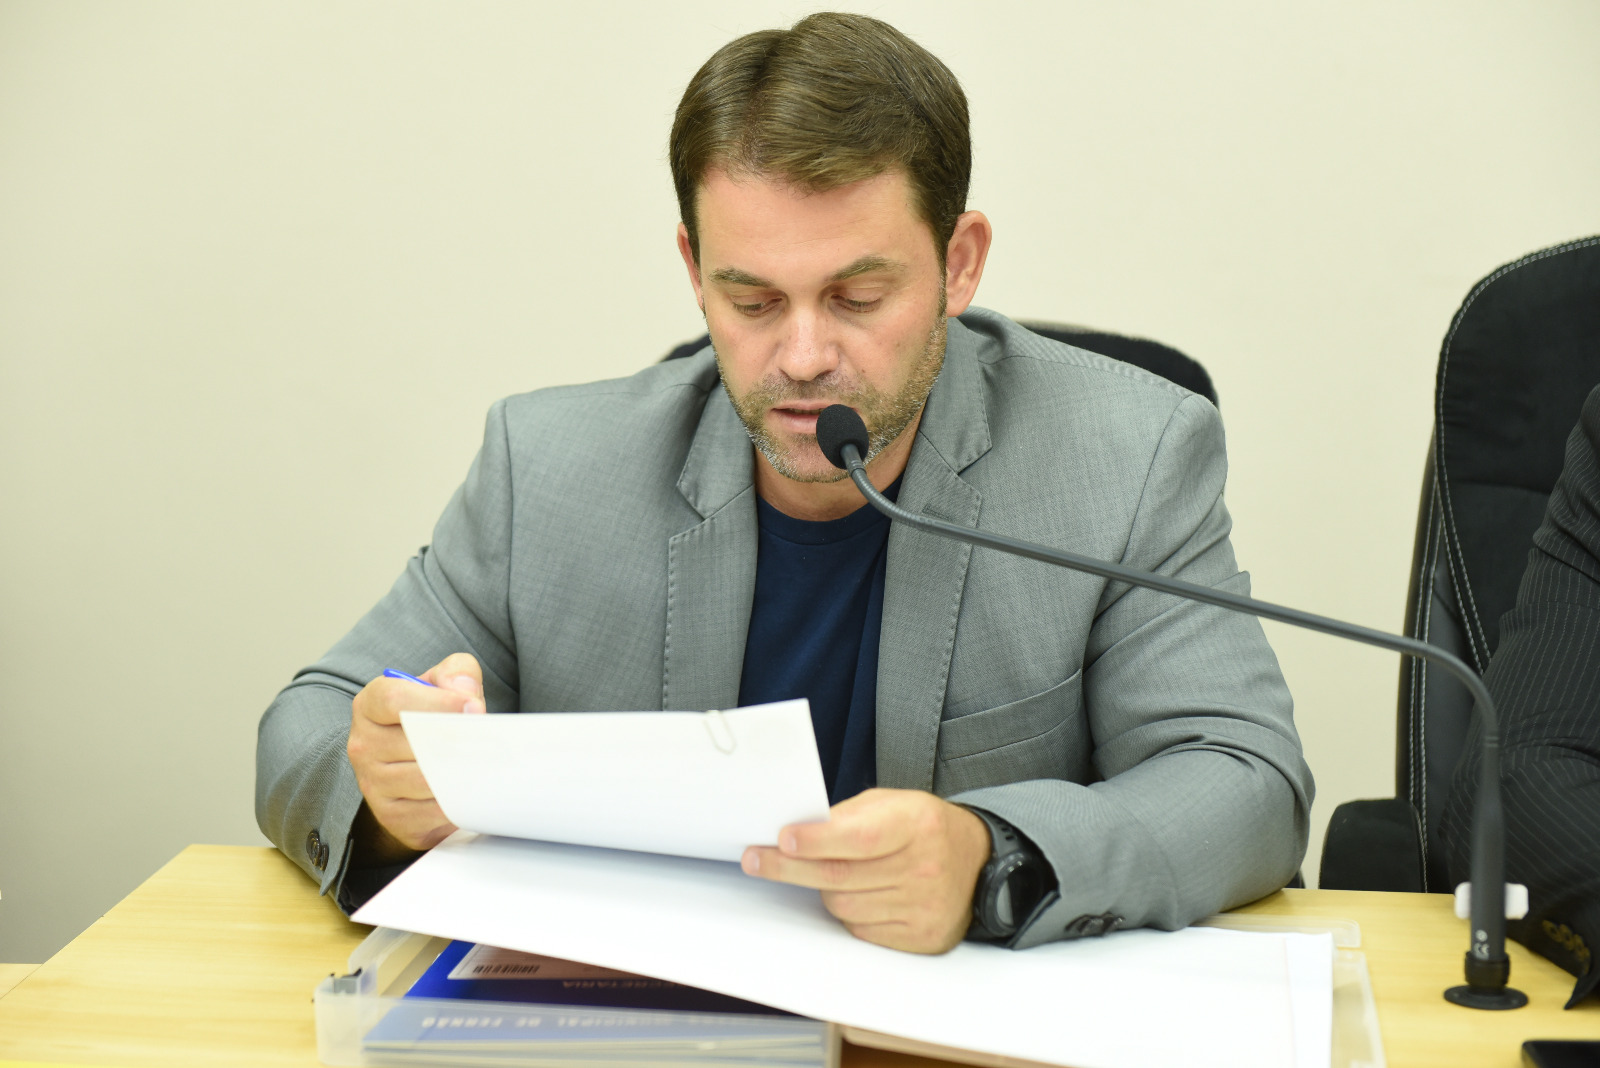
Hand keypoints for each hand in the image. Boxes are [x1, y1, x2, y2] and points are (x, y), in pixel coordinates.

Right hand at [347, 652, 484, 854]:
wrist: (419, 765)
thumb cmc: (433, 716)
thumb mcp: (443, 683)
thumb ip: (457, 672)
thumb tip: (465, 692)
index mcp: (370, 705)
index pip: (393, 700)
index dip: (437, 703)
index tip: (473, 707)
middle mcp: (363, 744)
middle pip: (415, 742)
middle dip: (458, 741)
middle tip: (488, 741)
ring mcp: (373, 783)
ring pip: (426, 780)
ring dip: (460, 773)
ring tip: (483, 763)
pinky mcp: (391, 815)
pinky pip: (432, 811)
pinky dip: (456, 801)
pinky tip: (468, 788)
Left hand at [740, 788, 991, 953]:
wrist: (977, 862)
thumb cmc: (923, 828)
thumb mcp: (894, 804)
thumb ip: (848, 816)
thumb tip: (797, 834)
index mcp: (916, 824)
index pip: (858, 837)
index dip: (816, 841)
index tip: (782, 839)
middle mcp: (924, 867)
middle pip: (840, 876)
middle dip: (790, 868)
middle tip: (756, 859)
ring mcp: (924, 907)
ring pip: (844, 906)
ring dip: (823, 890)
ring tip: (826, 872)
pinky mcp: (920, 937)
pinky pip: (861, 929)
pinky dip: (849, 912)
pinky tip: (858, 893)